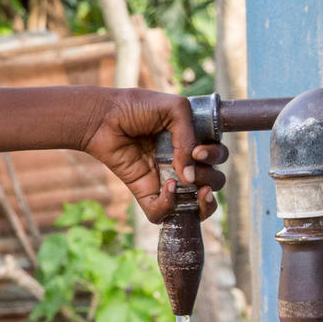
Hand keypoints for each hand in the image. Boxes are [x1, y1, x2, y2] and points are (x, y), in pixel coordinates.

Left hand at [81, 89, 229, 222]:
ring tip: (189, 182)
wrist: (104, 116)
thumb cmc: (137, 107)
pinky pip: (162, 214)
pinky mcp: (146, 191)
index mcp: (192, 141)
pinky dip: (169, 205)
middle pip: (214, 182)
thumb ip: (189, 138)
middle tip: (195, 162)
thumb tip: (189, 178)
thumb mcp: (174, 110)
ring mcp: (166, 179)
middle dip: (212, 177)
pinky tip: (168, 186)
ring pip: (196, 204)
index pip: (218, 157)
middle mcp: (182, 162)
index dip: (216, 157)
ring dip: (202, 199)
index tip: (198, 150)